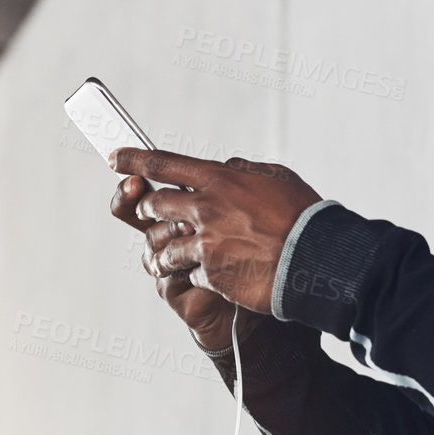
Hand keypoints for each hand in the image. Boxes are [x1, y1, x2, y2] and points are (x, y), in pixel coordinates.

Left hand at [109, 148, 323, 315]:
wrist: (318, 261)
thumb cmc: (305, 218)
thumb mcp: (277, 178)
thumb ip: (245, 170)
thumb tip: (226, 167)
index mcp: (220, 180)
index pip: (164, 163)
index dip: (134, 159)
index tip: (115, 159)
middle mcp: (206, 209)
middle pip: (155, 205)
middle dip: (150, 209)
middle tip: (154, 212)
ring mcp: (206, 244)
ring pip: (164, 248)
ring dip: (166, 252)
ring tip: (173, 257)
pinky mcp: (211, 275)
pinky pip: (190, 274)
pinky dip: (198, 275)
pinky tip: (217, 275)